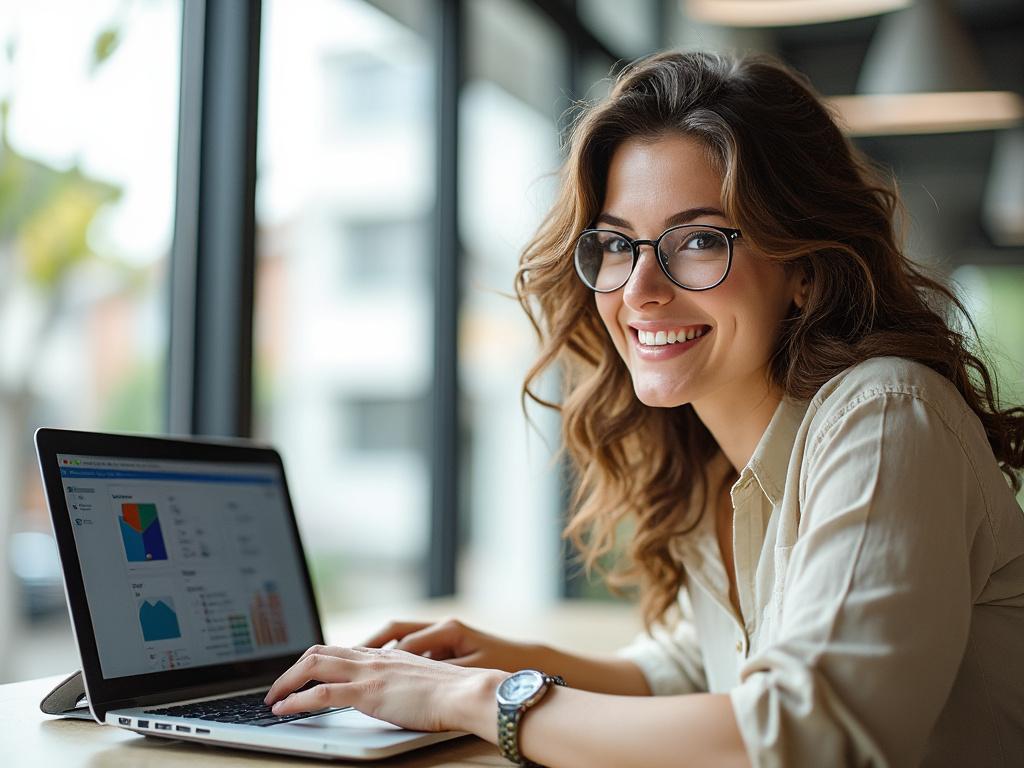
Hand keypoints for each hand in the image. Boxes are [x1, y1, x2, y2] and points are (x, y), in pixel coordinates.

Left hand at [263, 644, 504, 733]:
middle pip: (319, 652)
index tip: (301, 675)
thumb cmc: (454, 693)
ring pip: (314, 666)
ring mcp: (369, 673)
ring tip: (272, 699)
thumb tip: (397, 694)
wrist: (467, 692)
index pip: (340, 649)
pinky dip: (296, 700)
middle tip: (278, 688)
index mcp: (386, 655)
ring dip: (286, 682)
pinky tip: (283, 710)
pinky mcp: (368, 693)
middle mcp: (373, 658)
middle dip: (292, 669)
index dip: (314, 660)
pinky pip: (321, 694)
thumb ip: (403, 682)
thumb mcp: (422, 681)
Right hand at [360, 617, 536, 671]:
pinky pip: (412, 648)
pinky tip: (382, 670)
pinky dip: (395, 656)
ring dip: (380, 649)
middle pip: (397, 631)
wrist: (524, 663)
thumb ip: (442, 673)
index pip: (406, 643)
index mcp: (448, 630)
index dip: (384, 656)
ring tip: (356, 663)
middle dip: (371, 643)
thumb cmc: (501, 667)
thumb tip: (414, 677)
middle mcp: (442, 628)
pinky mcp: (445, 645)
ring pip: (402, 638)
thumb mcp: (472, 672)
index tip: (364, 668)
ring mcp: (442, 635)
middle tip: (345, 657)